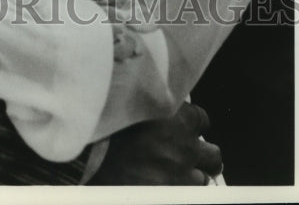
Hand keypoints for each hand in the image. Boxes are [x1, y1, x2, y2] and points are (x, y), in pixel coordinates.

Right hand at [92, 102, 222, 184]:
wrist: (85, 156)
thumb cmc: (105, 125)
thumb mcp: (133, 103)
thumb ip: (156, 106)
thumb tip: (168, 107)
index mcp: (176, 117)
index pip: (203, 120)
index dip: (191, 125)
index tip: (183, 128)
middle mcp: (183, 146)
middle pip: (213, 156)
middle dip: (202, 156)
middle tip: (185, 155)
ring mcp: (178, 175)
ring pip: (201, 180)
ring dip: (189, 176)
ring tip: (168, 172)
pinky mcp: (171, 194)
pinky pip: (187, 196)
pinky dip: (178, 191)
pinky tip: (162, 183)